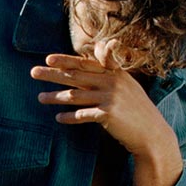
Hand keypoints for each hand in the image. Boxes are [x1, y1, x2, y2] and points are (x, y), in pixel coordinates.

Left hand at [32, 50, 182, 185]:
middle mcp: (113, 82)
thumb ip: (111, 71)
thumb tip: (97, 53)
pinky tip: (58, 117)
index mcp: (116, 73)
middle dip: (53, 74)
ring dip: (55, 97)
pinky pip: (82, 115)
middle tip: (33, 72)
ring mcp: (110, 98)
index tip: (48, 59)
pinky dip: (69, 117)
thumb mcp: (127, 86)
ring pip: (75, 96)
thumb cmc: (136, 110)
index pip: (86, 63)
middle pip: (76, 76)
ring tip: (40, 97)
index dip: (66, 60)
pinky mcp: (108, 114)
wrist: (151, 133)